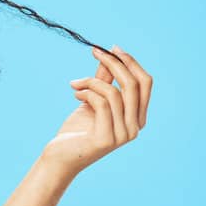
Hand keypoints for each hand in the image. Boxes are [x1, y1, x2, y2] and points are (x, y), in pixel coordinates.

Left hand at [41, 45, 152, 180]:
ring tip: (75, 84)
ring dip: (91, 81)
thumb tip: (109, 56)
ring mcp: (122, 135)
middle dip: (115, 63)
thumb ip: (104, 81)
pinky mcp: (106, 139)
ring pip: (114, 93)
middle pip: (134, 85)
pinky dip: (86, 92)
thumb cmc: (77, 130)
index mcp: (137, 117)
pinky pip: (101, 104)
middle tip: (95, 52)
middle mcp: (135, 127)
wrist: (60, 157)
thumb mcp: (93, 101)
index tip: (112, 48)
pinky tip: (75, 94)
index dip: (131, 63)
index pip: (145, 83)